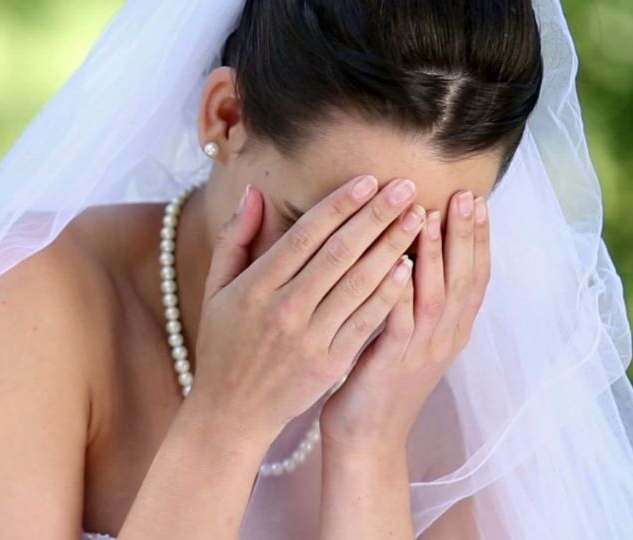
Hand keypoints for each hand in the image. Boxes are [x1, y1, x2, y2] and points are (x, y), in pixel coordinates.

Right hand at [189, 175, 426, 436]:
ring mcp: (310, 338)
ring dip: (391, 247)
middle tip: (406, 186)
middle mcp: (285, 309)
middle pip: (339, 253)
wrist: (230, 412)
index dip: (340, 204)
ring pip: (358, 284)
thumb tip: (254, 192)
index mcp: (256, 286)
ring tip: (417, 218)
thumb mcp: (215, 289)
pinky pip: (365, 322)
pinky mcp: (330, 364)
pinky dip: (388, 294)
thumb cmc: (223, 345)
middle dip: (376, 216)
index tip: (369, 180)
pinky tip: (409, 267)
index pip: (305, 235)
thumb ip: (234, 238)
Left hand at [319, 189, 490, 453]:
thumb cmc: (380, 379)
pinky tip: (398, 261)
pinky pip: (400, 321)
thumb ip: (418, 297)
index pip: (475, 276)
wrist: (367, 438)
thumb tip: (415, 249)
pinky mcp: (391, 364)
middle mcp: (445, 339)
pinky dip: (401, 290)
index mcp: (452, 330)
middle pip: (464, 279)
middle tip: (467, 194)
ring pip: (436, 296)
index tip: (478, 198)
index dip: (480, 238)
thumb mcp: (409, 335)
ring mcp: (421, 352)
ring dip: (436, 254)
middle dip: (466, 234)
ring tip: (431, 213)